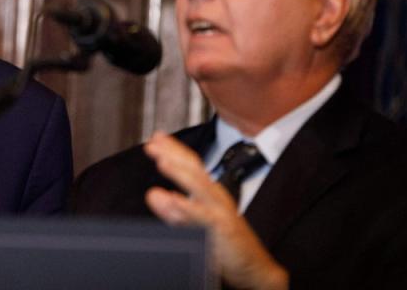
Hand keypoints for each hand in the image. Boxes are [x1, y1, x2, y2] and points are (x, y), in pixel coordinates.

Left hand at [143, 132, 287, 289]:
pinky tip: (174, 199)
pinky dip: (189, 207)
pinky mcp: (223, 229)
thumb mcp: (195, 223)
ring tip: (162, 160)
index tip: (156, 137)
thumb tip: (152, 194)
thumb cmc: (226, 244)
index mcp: (210, 193)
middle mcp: (216, 197)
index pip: (191, 165)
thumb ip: (173, 209)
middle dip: (172, 154)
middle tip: (152, 143)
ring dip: (179, 172)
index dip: (174, 149)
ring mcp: (221, 211)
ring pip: (199, 187)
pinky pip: (204, 217)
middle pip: (194, 169)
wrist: (254, 269)